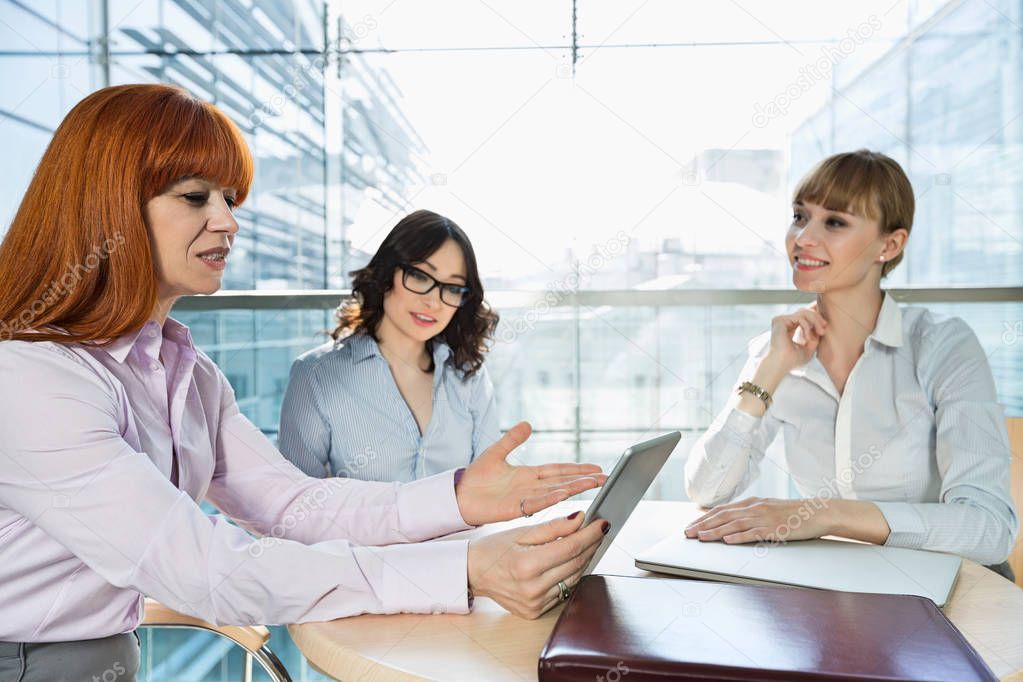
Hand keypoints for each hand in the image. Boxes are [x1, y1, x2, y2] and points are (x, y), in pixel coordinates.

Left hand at [455, 422, 606, 525]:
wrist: (458, 495)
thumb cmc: (476, 478)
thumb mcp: (496, 452)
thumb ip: (512, 439)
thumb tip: (528, 424)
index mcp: (528, 474)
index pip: (558, 470)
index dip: (577, 469)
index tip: (596, 469)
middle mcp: (531, 487)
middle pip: (563, 481)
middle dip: (584, 480)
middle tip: (606, 479)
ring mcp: (524, 498)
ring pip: (554, 492)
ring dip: (574, 488)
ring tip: (593, 485)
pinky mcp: (515, 508)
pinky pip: (536, 502)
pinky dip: (550, 498)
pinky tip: (563, 493)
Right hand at [467, 511, 608, 618]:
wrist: (473, 573)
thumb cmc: (494, 549)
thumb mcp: (522, 532)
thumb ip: (553, 527)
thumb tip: (580, 520)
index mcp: (527, 566)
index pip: (571, 547)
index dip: (590, 534)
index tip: (602, 523)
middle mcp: (533, 588)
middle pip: (576, 563)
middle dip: (591, 544)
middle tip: (598, 530)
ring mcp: (535, 603)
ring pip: (573, 578)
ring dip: (584, 559)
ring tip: (588, 543)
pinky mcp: (535, 611)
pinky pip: (563, 591)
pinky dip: (571, 575)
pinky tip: (572, 561)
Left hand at [683, 497, 828, 543]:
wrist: (818, 512)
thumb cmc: (793, 513)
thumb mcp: (768, 508)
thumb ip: (749, 513)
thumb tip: (730, 520)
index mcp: (752, 503)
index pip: (722, 510)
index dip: (705, 518)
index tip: (691, 526)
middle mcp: (755, 508)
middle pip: (724, 516)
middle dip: (704, 525)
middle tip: (688, 534)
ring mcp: (765, 518)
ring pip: (735, 525)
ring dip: (716, 532)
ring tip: (702, 538)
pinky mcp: (776, 529)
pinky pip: (755, 533)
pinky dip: (740, 537)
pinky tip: (728, 541)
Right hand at [764, 307, 827, 373]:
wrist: (781, 365)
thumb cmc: (792, 360)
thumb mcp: (809, 347)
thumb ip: (814, 335)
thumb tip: (822, 322)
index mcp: (789, 328)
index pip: (803, 316)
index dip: (815, 315)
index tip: (824, 325)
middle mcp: (784, 323)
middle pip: (804, 311)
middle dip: (817, 318)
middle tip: (823, 330)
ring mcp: (781, 321)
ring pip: (803, 312)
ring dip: (815, 322)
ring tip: (819, 333)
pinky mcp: (779, 321)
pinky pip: (799, 318)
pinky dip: (807, 327)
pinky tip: (806, 338)